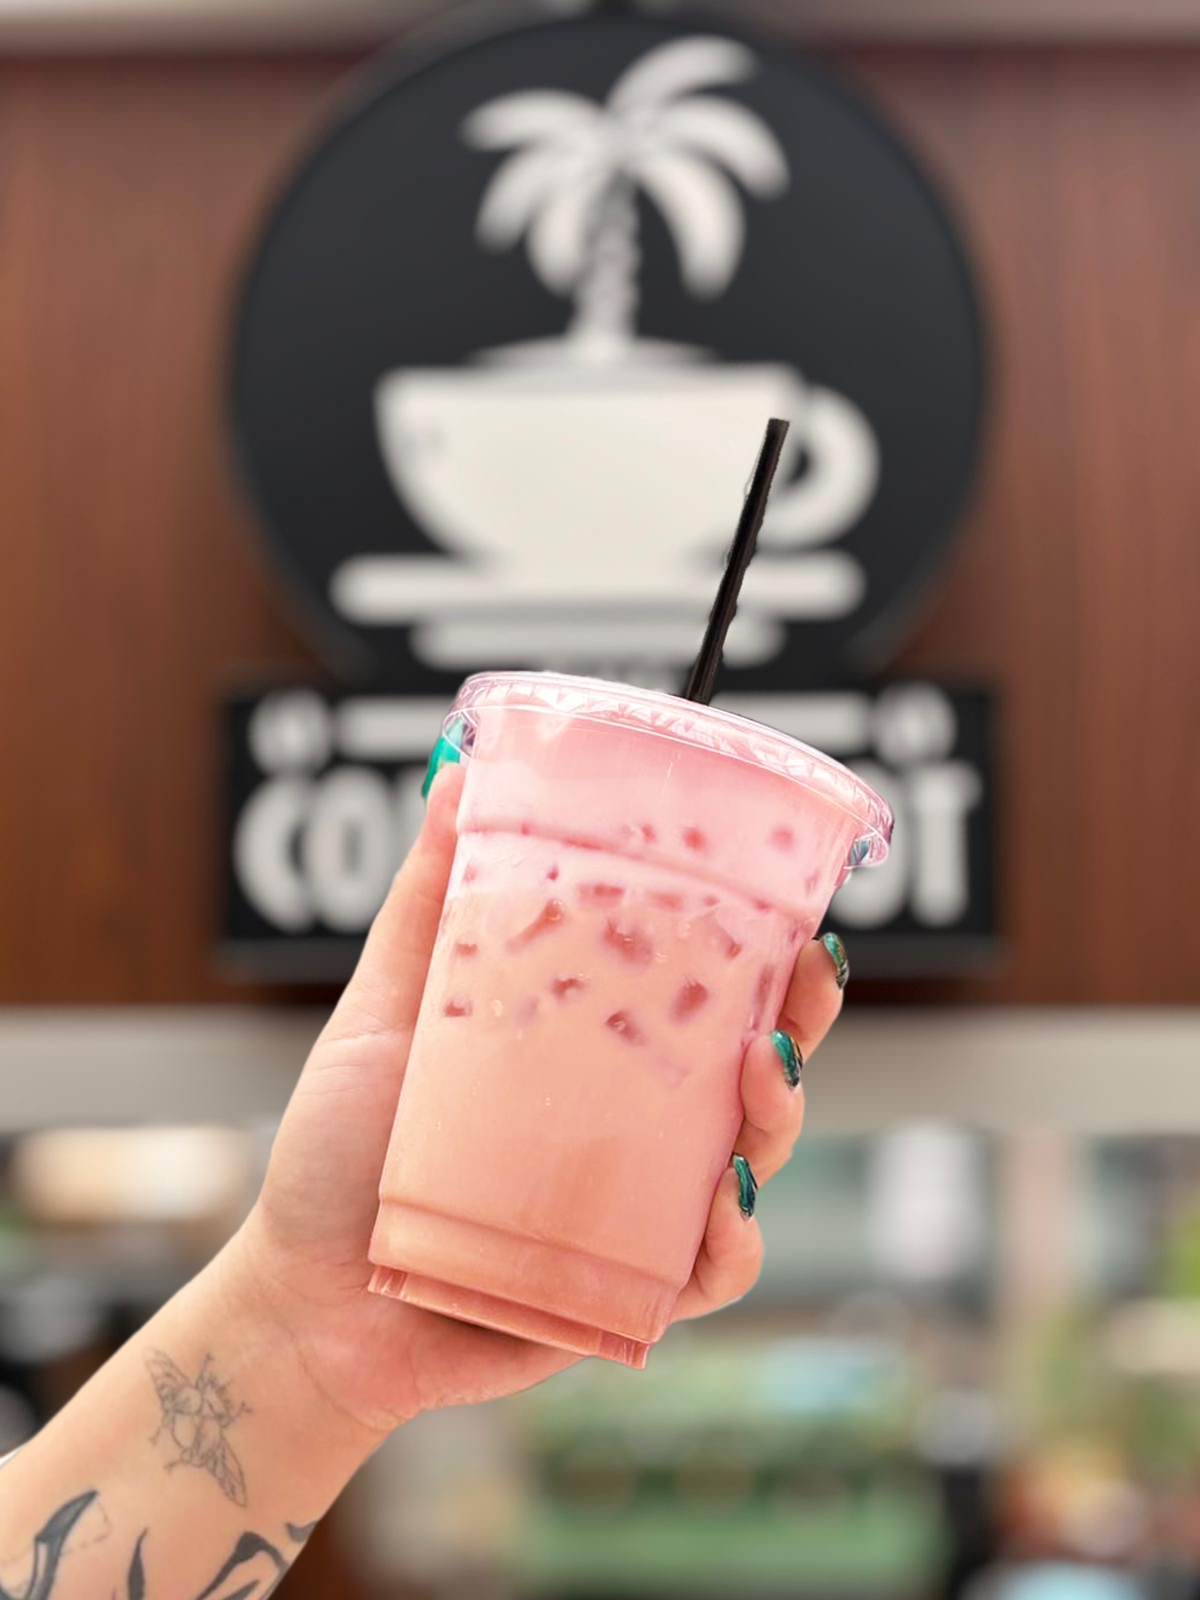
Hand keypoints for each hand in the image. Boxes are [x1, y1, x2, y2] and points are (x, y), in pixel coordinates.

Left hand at [232, 765, 845, 1443]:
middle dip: (798, 1023)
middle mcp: (628, 1129)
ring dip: (779, 1117)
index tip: (790, 911)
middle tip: (803, 982)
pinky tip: (725, 1204)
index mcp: (592, 1058)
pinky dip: (732, 1244)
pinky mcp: (622, 1295)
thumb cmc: (341, 1151)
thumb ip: (428, 901)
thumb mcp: (386, 1008)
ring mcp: (632, 1212)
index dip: (761, 957)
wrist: (301, 1295)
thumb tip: (457, 773)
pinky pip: (704, 1274)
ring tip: (762, 1070)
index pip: (700, 998)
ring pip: (748, 1164)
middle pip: (748, 1072)